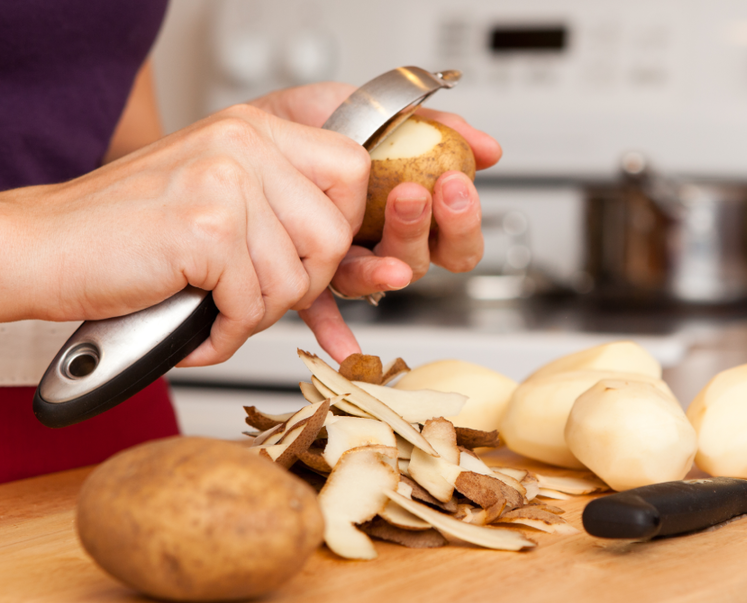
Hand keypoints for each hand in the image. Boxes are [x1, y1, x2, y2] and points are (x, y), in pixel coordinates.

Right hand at [0, 101, 370, 365]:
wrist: (42, 246)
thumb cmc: (126, 231)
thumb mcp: (215, 191)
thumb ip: (279, 202)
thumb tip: (351, 246)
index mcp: (254, 129)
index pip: (351, 169)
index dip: (342, 225)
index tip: (309, 255)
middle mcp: (244, 145)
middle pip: (334, 234)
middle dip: (303, 284)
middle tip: (255, 295)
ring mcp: (225, 184)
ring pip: (295, 279)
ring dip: (257, 314)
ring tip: (215, 308)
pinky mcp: (205, 230)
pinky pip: (251, 306)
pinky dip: (225, 334)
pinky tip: (196, 327)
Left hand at [252, 83, 502, 359]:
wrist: (260, 127)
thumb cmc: (322, 125)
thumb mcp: (382, 110)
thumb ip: (436, 127)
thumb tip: (486, 149)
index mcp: (412, 217)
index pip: (456, 240)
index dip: (463, 221)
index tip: (455, 183)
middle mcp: (384, 248)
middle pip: (423, 262)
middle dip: (424, 231)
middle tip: (416, 194)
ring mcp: (347, 264)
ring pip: (376, 281)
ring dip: (385, 267)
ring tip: (370, 232)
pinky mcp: (309, 276)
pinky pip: (322, 312)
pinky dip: (333, 331)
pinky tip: (345, 347)